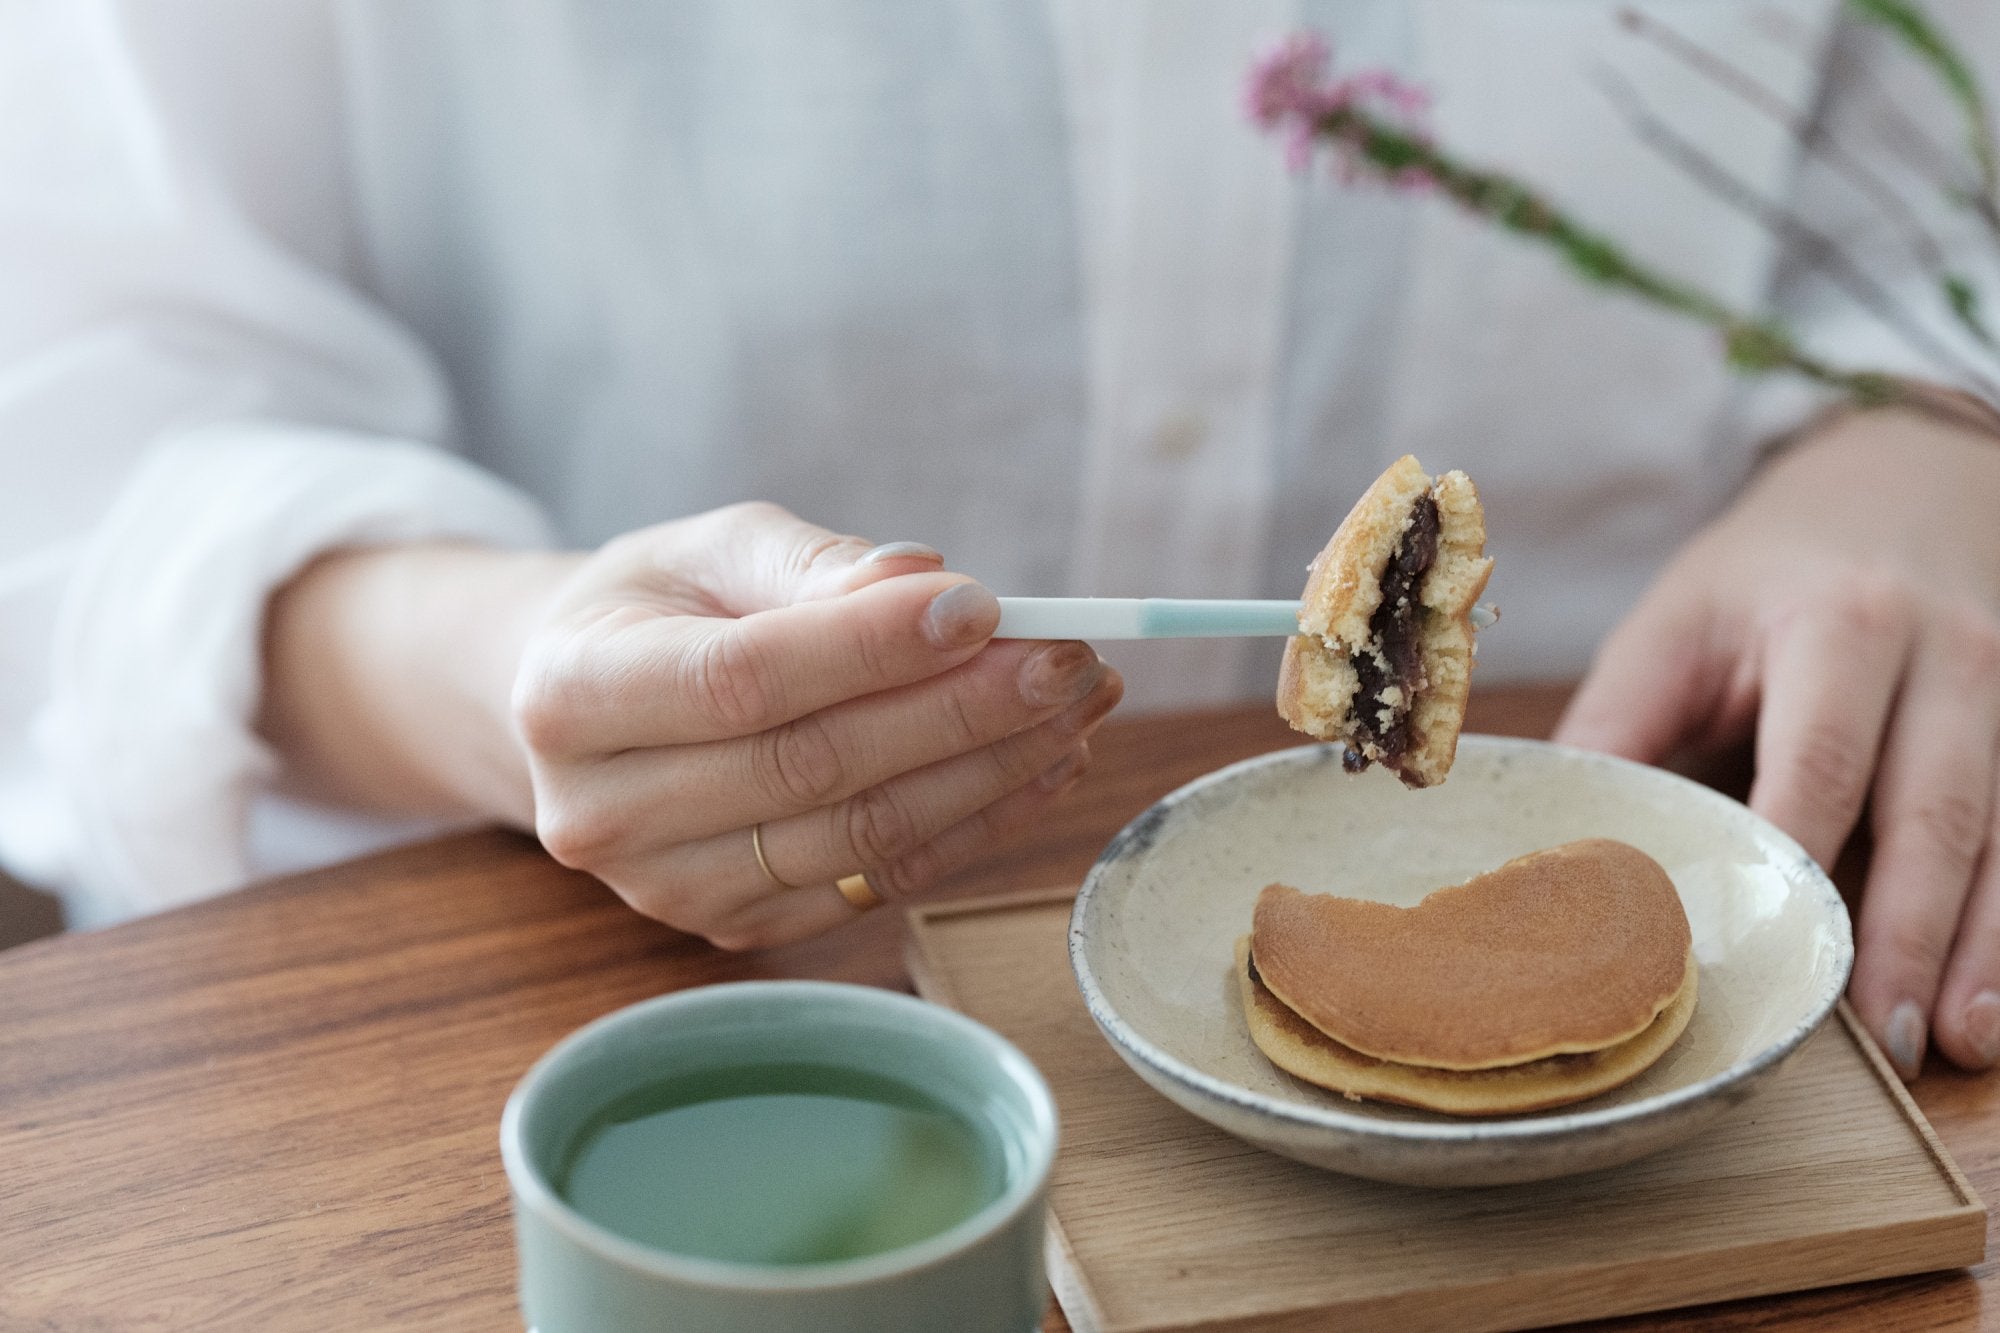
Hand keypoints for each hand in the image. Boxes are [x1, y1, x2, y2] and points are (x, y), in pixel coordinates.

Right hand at [258, 502, 1119, 948]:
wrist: (590, 712)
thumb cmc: (659, 609)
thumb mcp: (712, 550)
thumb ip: (813, 564)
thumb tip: (927, 583)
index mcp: (571, 696)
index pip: (742, 680)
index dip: (870, 649)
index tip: (985, 607)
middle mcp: (603, 813)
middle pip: (812, 768)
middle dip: (962, 711)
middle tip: (1070, 659)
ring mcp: (670, 889)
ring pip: (860, 836)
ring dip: (991, 771)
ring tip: (1079, 704)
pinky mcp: (739, 927)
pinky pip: (881, 881)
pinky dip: (977, 824)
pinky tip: (1042, 764)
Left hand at [1554, 406, 1999, 1078]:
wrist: (1897, 489)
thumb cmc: (1761, 579)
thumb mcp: (1672, 625)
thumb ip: (1618, 726)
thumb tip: (1552, 848)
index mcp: (1838, 624)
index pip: (1819, 759)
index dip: (1796, 858)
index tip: (1765, 944)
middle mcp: (1947, 659)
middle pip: (1936, 809)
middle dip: (1909, 931)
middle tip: (1879, 1039)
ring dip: (1984, 949)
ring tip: (1954, 1044)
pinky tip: (1995, 1003)